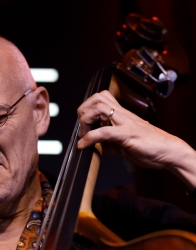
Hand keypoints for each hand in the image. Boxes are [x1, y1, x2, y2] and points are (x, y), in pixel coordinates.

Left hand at [77, 90, 195, 188]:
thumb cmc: (149, 146)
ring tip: (84, 135)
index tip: (83, 126)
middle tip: (82, 128)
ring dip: (86, 121)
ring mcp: (124, 122)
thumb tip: (94, 147)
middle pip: (97, 98)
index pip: (101, 100)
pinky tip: (84, 146)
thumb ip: (108, 144)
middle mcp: (122, 115)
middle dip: (83, 111)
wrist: (168, 152)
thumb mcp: (122, 144)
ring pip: (99, 108)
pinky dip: (89, 138)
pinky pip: (104, 131)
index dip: (87, 109)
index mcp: (121, 115)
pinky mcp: (126, 134)